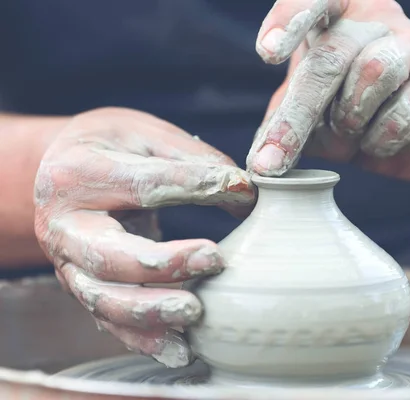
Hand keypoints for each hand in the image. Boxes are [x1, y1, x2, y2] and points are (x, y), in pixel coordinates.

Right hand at [34, 107, 254, 366]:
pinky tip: (179, 349)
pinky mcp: (81, 286)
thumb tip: (245, 193)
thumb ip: (193, 159)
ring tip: (197, 313)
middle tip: (216, 260)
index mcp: (80, 173)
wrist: (64, 165)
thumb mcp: (148, 134)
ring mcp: (67, 262)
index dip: (196, 187)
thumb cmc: (113, 145)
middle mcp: (64, 224)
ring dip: (152, 312)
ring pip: (105, 298)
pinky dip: (143, 338)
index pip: (143, 186)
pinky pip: (108, 320)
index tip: (243, 191)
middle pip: (110, 256)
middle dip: (165, 264)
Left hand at [247, 0, 409, 185]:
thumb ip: (281, 124)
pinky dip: (378, 141)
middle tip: (272, 159)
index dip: (290, 19)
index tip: (266, 53)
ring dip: (349, 119)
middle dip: (298, 114)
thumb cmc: (345, 112)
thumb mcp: (305, 112)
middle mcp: (378, 15)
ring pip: (371, 76)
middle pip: (332, 57)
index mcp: (338, 9)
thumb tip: (260, 162)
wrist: (408, 137)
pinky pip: (401, 114)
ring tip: (350, 129)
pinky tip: (379, 139)